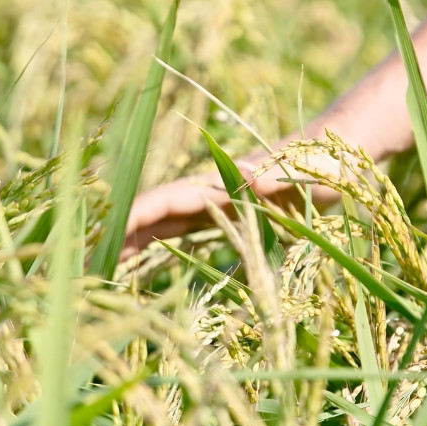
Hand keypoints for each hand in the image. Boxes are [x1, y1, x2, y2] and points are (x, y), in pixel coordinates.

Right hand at [120, 146, 351, 259]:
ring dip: (129, 245)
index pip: (165, 201)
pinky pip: (184, 233)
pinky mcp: (231, 216)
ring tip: (97, 271)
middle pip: (153, 215)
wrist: (345, 153)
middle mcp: (211, 193)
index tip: (103, 240)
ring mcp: (217, 204)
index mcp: (222, 184)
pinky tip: (139, 266)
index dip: (132, 219)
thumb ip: (273, 175)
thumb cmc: (326, 162)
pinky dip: (157, 248)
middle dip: (117, 238)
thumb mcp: (303, 170)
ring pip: (162, 226)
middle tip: (81, 268)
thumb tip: (244, 176)